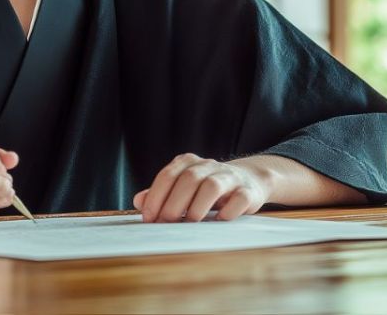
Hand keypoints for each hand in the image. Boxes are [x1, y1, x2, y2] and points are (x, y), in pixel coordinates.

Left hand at [133, 153, 270, 222]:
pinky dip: (228, 211)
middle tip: (165, 224)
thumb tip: (138, 201)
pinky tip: (219, 222)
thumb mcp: (183, 187)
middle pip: (188, 180)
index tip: (148, 217)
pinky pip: (238, 198)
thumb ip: (161, 193)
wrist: (248, 179)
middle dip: (174, 204)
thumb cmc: (207, 188)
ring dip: (198, 207)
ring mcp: (229, 177)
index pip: (167, 176)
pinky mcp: (247, 191)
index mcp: (188, 163)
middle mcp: (208, 166)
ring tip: (190, 223)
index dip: (156, 196)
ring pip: (211, 186)